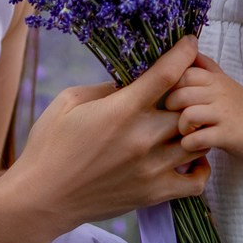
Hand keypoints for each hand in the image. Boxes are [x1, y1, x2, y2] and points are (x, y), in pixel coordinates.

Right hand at [11, 36, 210, 230]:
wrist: (41, 199)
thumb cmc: (49, 147)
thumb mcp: (68, 102)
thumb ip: (105, 88)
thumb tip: (131, 81)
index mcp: (121, 110)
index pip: (167, 74)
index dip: (184, 53)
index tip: (189, 43)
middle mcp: (142, 138)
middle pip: (189, 106)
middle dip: (191, 91)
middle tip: (186, 88)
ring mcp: (151, 169)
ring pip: (199, 141)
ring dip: (197, 128)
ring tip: (188, 122)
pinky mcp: (153, 194)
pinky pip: (196, 182)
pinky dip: (201, 168)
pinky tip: (189, 157)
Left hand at [165, 52, 242, 158]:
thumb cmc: (236, 103)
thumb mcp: (221, 79)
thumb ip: (203, 65)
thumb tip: (186, 43)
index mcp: (214, 80)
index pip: (184, 74)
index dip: (173, 87)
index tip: (175, 97)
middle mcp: (219, 94)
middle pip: (181, 95)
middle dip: (172, 108)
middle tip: (177, 116)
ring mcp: (223, 115)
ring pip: (187, 116)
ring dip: (181, 127)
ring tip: (187, 130)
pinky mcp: (226, 136)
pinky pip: (196, 139)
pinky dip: (189, 144)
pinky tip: (194, 143)